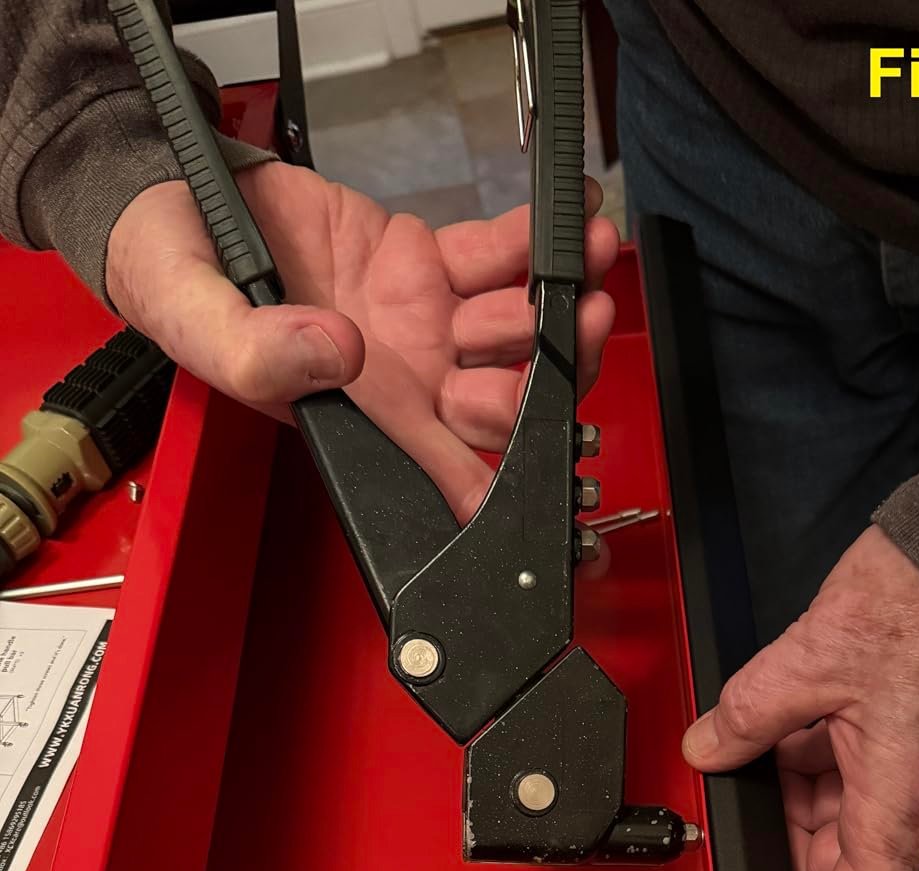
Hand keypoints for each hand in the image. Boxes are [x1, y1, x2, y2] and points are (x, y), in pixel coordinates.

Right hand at [105, 163, 618, 521]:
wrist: (176, 199)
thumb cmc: (177, 278)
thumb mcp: (193, 321)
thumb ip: (254, 354)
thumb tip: (338, 355)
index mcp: (358, 416)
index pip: (443, 462)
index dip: (500, 469)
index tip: (545, 450)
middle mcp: (401, 378)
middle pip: (503, 397)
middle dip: (551, 369)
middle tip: (580, 324)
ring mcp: (419, 320)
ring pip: (511, 327)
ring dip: (557, 301)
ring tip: (588, 265)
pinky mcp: (424, 261)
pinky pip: (491, 259)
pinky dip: (531, 243)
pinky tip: (565, 227)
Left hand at [682, 525, 918, 870]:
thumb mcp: (809, 658)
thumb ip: (746, 717)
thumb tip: (707, 749)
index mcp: (902, 806)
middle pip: (841, 868)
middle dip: (783, 834)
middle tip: (742, 779)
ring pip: (848, 822)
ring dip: (800, 792)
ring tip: (775, 728)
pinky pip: (867, 783)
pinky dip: (824, 763)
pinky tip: (799, 718)